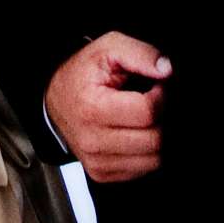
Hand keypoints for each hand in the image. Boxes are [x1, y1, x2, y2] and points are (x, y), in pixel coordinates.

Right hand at [42, 33, 168, 183]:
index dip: (161, 95)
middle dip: (163, 118)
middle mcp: (92, 141)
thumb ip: (140, 54)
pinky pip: (143, 169)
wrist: (56, 100)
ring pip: (153, 159)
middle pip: (154, 140)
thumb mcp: (109, 48)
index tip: (156, 87)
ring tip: (144, 118)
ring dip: (157, 136)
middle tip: (153, 102)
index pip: (148, 112)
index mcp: (92, 108)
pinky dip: (147, 152)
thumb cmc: (84, 74)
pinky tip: (136, 133)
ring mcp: (97, 162)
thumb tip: (167, 71)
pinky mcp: (102, 174)